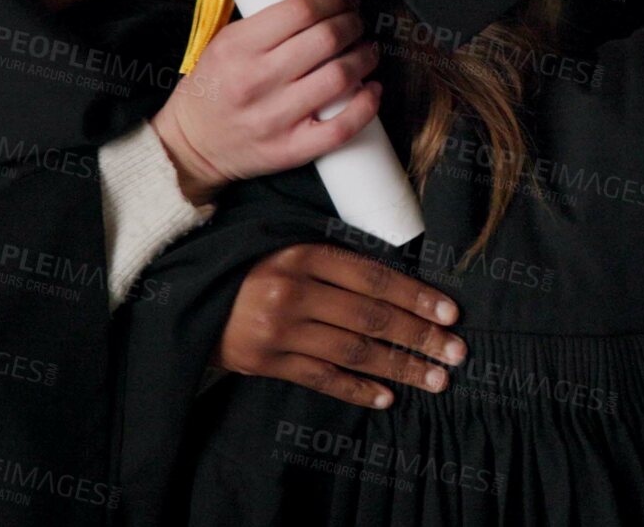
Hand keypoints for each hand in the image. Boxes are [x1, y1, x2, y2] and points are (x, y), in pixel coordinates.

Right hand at [150, 0, 381, 204]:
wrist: (192, 144)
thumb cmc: (214, 87)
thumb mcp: (227, 43)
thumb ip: (269, 22)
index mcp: (238, 47)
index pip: (300, 10)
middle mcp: (257, 81)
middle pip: (327, 39)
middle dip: (352, 23)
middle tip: (355, 22)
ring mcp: (276, 118)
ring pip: (340, 77)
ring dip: (364, 57)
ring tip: (366, 50)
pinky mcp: (291, 149)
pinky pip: (342, 127)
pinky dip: (367, 105)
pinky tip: (372, 89)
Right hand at [216, 243, 465, 409]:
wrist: (188, 297)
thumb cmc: (249, 266)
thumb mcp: (288, 246)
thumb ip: (333, 261)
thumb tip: (398, 284)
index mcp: (302, 254)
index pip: (373, 277)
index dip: (416, 296)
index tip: (450, 313)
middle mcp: (292, 291)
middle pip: (370, 316)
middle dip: (419, 336)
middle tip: (455, 352)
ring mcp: (277, 330)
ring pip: (352, 351)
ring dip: (399, 367)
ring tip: (434, 378)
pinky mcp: (264, 362)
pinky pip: (321, 378)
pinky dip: (356, 389)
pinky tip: (386, 396)